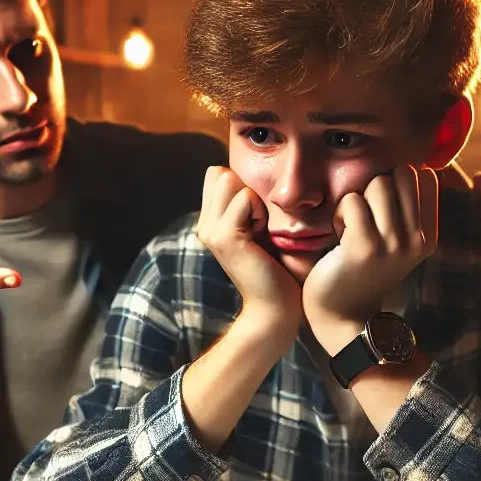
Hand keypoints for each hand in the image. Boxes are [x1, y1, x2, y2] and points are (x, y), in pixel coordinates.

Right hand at [194, 166, 302, 337]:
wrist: (275, 307)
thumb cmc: (276, 268)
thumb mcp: (258, 229)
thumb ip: (247, 205)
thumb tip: (247, 176)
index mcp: (210, 222)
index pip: (216, 174)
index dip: (240, 185)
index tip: (255, 217)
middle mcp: (204, 225)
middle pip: (219, 173)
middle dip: (245, 188)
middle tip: (258, 223)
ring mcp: (210, 231)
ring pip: (229, 180)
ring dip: (253, 199)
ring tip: (260, 229)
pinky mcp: (225, 237)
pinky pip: (245, 197)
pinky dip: (260, 210)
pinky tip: (262, 234)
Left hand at [304, 165, 438, 353]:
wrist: (344, 316)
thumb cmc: (363, 271)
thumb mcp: (397, 244)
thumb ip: (406, 211)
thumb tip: (407, 167)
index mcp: (428, 236)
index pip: (426, 177)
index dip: (399, 181)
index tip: (384, 209)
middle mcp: (416, 240)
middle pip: (402, 173)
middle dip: (377, 186)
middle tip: (365, 216)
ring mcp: (393, 244)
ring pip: (377, 183)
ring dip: (356, 200)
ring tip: (352, 227)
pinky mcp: (364, 246)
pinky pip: (352, 201)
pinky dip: (340, 214)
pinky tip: (340, 236)